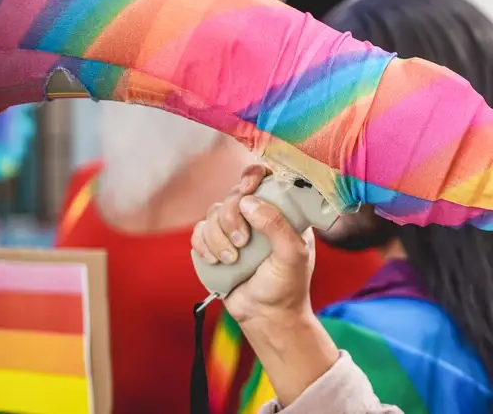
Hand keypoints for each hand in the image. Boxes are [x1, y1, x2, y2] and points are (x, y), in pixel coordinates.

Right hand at [190, 164, 315, 329]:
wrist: (266, 316)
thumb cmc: (287, 285)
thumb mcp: (293, 254)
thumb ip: (277, 226)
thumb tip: (249, 202)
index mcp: (282, 211)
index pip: (267, 179)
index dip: (253, 176)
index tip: (247, 189)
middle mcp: (258, 216)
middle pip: (233, 194)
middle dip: (232, 217)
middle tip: (242, 242)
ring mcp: (236, 229)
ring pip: (214, 213)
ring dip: (218, 236)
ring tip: (231, 260)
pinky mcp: (217, 245)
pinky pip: (199, 230)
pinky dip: (202, 243)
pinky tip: (214, 260)